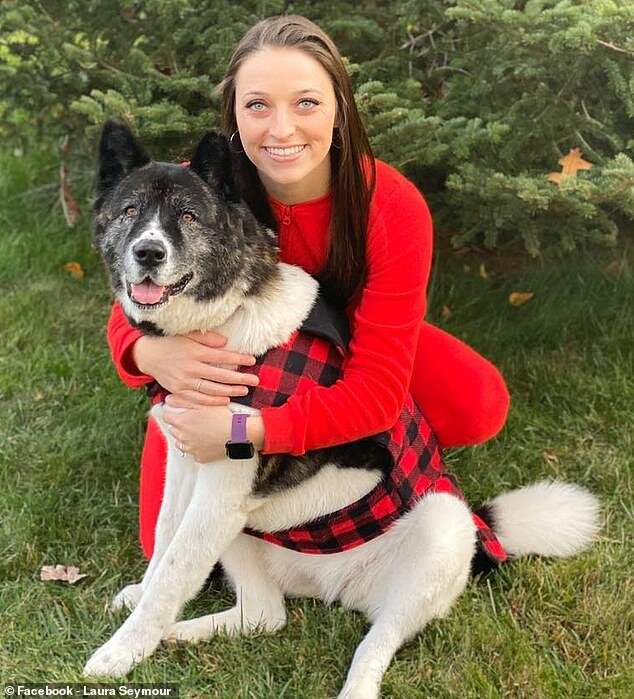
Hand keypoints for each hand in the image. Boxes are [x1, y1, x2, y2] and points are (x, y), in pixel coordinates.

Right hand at [132, 331, 258, 406]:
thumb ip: (207, 338)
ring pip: (211, 390)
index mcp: (194, 352)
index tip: (252, 360)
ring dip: (230, 391)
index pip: (222, 357)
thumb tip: (226, 343)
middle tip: (255, 380)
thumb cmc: (171, 342)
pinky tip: (225, 400)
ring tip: (244, 390)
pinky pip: (198, 399)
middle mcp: (190, 368)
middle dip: (240, 379)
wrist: (148, 355)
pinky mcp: (178, 391)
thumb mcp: (188, 335)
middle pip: (220, 376)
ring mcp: (184, 382)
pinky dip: (212, 401)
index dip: (238, 359)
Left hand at [162, 404, 261, 463]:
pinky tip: (207, 440)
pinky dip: (198, 447)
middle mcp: (182, 437)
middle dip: (181, 424)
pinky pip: (194, 452)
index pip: (166, 416)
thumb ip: (182, 399)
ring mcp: (190, 449)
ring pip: (182, 442)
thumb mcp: (203, 402)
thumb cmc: (222, 416)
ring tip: (202, 430)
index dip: (173, 412)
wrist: (238, 433)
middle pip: (174, 429)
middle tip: (195, 419)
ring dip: (187, 436)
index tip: (181, 411)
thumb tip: (169, 399)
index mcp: (181, 422)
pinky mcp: (200, 457)